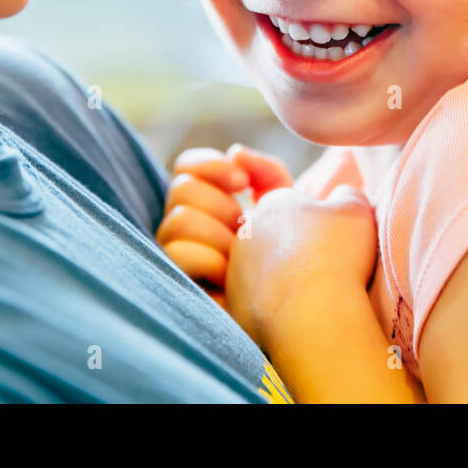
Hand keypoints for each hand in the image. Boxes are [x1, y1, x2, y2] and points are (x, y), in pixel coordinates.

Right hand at [156, 145, 291, 305]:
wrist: (292, 314)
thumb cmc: (288, 262)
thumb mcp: (285, 209)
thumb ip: (267, 174)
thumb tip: (236, 152)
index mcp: (206, 204)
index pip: (187, 168)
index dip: (210, 166)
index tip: (242, 183)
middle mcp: (184, 226)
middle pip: (182, 188)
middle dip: (221, 205)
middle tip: (244, 228)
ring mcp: (175, 254)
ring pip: (179, 219)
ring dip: (218, 236)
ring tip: (239, 257)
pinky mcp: (175, 282)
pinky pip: (178, 253)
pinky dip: (210, 261)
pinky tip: (229, 277)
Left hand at [225, 184, 377, 345]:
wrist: (313, 313)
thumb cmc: (336, 255)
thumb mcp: (355, 210)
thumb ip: (346, 195)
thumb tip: (340, 195)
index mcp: (274, 204)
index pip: (289, 206)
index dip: (311, 222)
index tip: (328, 241)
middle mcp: (246, 232)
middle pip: (269, 236)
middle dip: (289, 248)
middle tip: (318, 268)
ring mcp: (235, 269)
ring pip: (257, 269)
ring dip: (277, 277)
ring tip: (307, 295)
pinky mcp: (232, 303)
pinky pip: (253, 301)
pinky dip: (270, 306)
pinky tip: (293, 314)